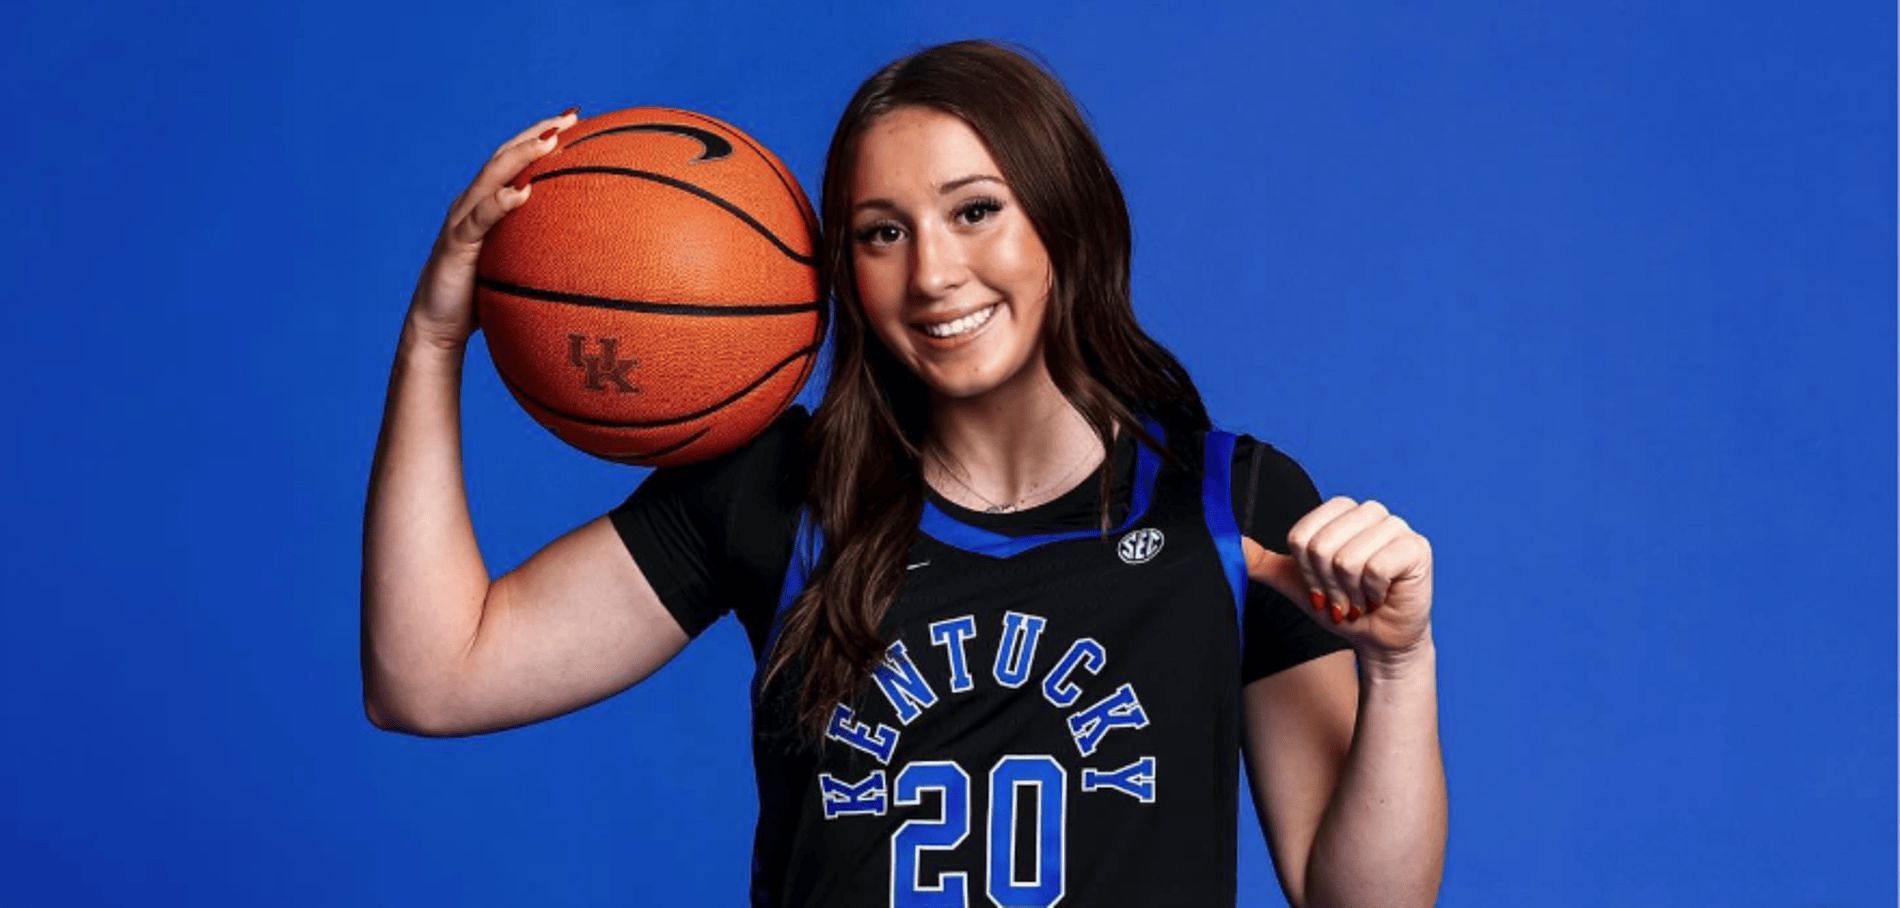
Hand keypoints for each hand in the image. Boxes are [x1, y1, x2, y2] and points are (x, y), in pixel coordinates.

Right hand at [406, 108, 578, 349]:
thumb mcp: (517, 268)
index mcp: (486, 205)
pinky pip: (478, 219)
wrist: (436, 328)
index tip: (576, 119)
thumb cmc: (480, 300)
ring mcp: (461, 220)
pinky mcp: (455, 244)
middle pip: (504, 156)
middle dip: (537, 133)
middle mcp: (471, 204)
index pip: (515, 161)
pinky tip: (522, 193)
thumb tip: (591, 254)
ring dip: (521, 156)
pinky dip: (500, 203)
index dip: (541, 136)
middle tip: (571, 115)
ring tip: (550, 140)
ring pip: (491, 177)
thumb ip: (541, 252)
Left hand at [1241, 496, 1433, 664]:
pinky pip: (1376, 568)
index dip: (1306, 571)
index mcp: (1340, 510)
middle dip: (1326, 585)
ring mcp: (1396, 527)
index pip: (1301, 536)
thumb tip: (1228, 542)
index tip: (1319, 588)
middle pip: (1321, 546)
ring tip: (1361, 599)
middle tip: (1342, 598)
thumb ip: (1263, 561)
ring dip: (1350, 593)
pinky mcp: (1417, 548)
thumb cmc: (1340, 606)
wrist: (1378, 638)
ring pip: (1347, 559)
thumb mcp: (1295, 583)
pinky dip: (1372, 594)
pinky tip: (1381, 598)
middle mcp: (1370, 511)